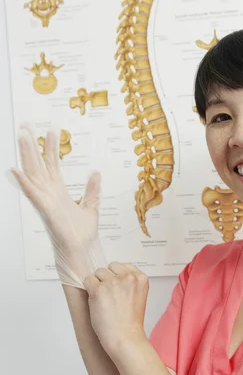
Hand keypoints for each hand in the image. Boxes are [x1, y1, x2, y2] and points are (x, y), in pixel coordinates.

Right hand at [10, 124, 99, 252]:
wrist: (82, 251)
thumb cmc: (82, 234)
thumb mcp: (91, 207)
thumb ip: (92, 190)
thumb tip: (95, 173)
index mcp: (58, 192)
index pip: (52, 164)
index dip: (50, 146)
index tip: (51, 128)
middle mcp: (49, 194)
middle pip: (38, 164)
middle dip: (32, 144)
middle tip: (26, 123)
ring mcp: (46, 201)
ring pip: (33, 173)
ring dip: (27, 154)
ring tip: (23, 135)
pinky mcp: (46, 211)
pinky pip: (33, 195)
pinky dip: (24, 183)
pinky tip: (15, 170)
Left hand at [83, 262, 148, 356]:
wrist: (125, 338)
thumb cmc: (130, 322)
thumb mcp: (138, 296)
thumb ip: (129, 283)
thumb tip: (111, 273)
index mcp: (141, 278)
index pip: (123, 265)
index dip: (117, 277)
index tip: (118, 289)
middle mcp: (128, 277)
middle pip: (109, 267)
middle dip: (107, 279)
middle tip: (111, 297)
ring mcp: (113, 282)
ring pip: (98, 273)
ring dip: (98, 284)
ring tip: (105, 301)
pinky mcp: (98, 289)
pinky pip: (87, 280)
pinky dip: (89, 291)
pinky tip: (97, 302)